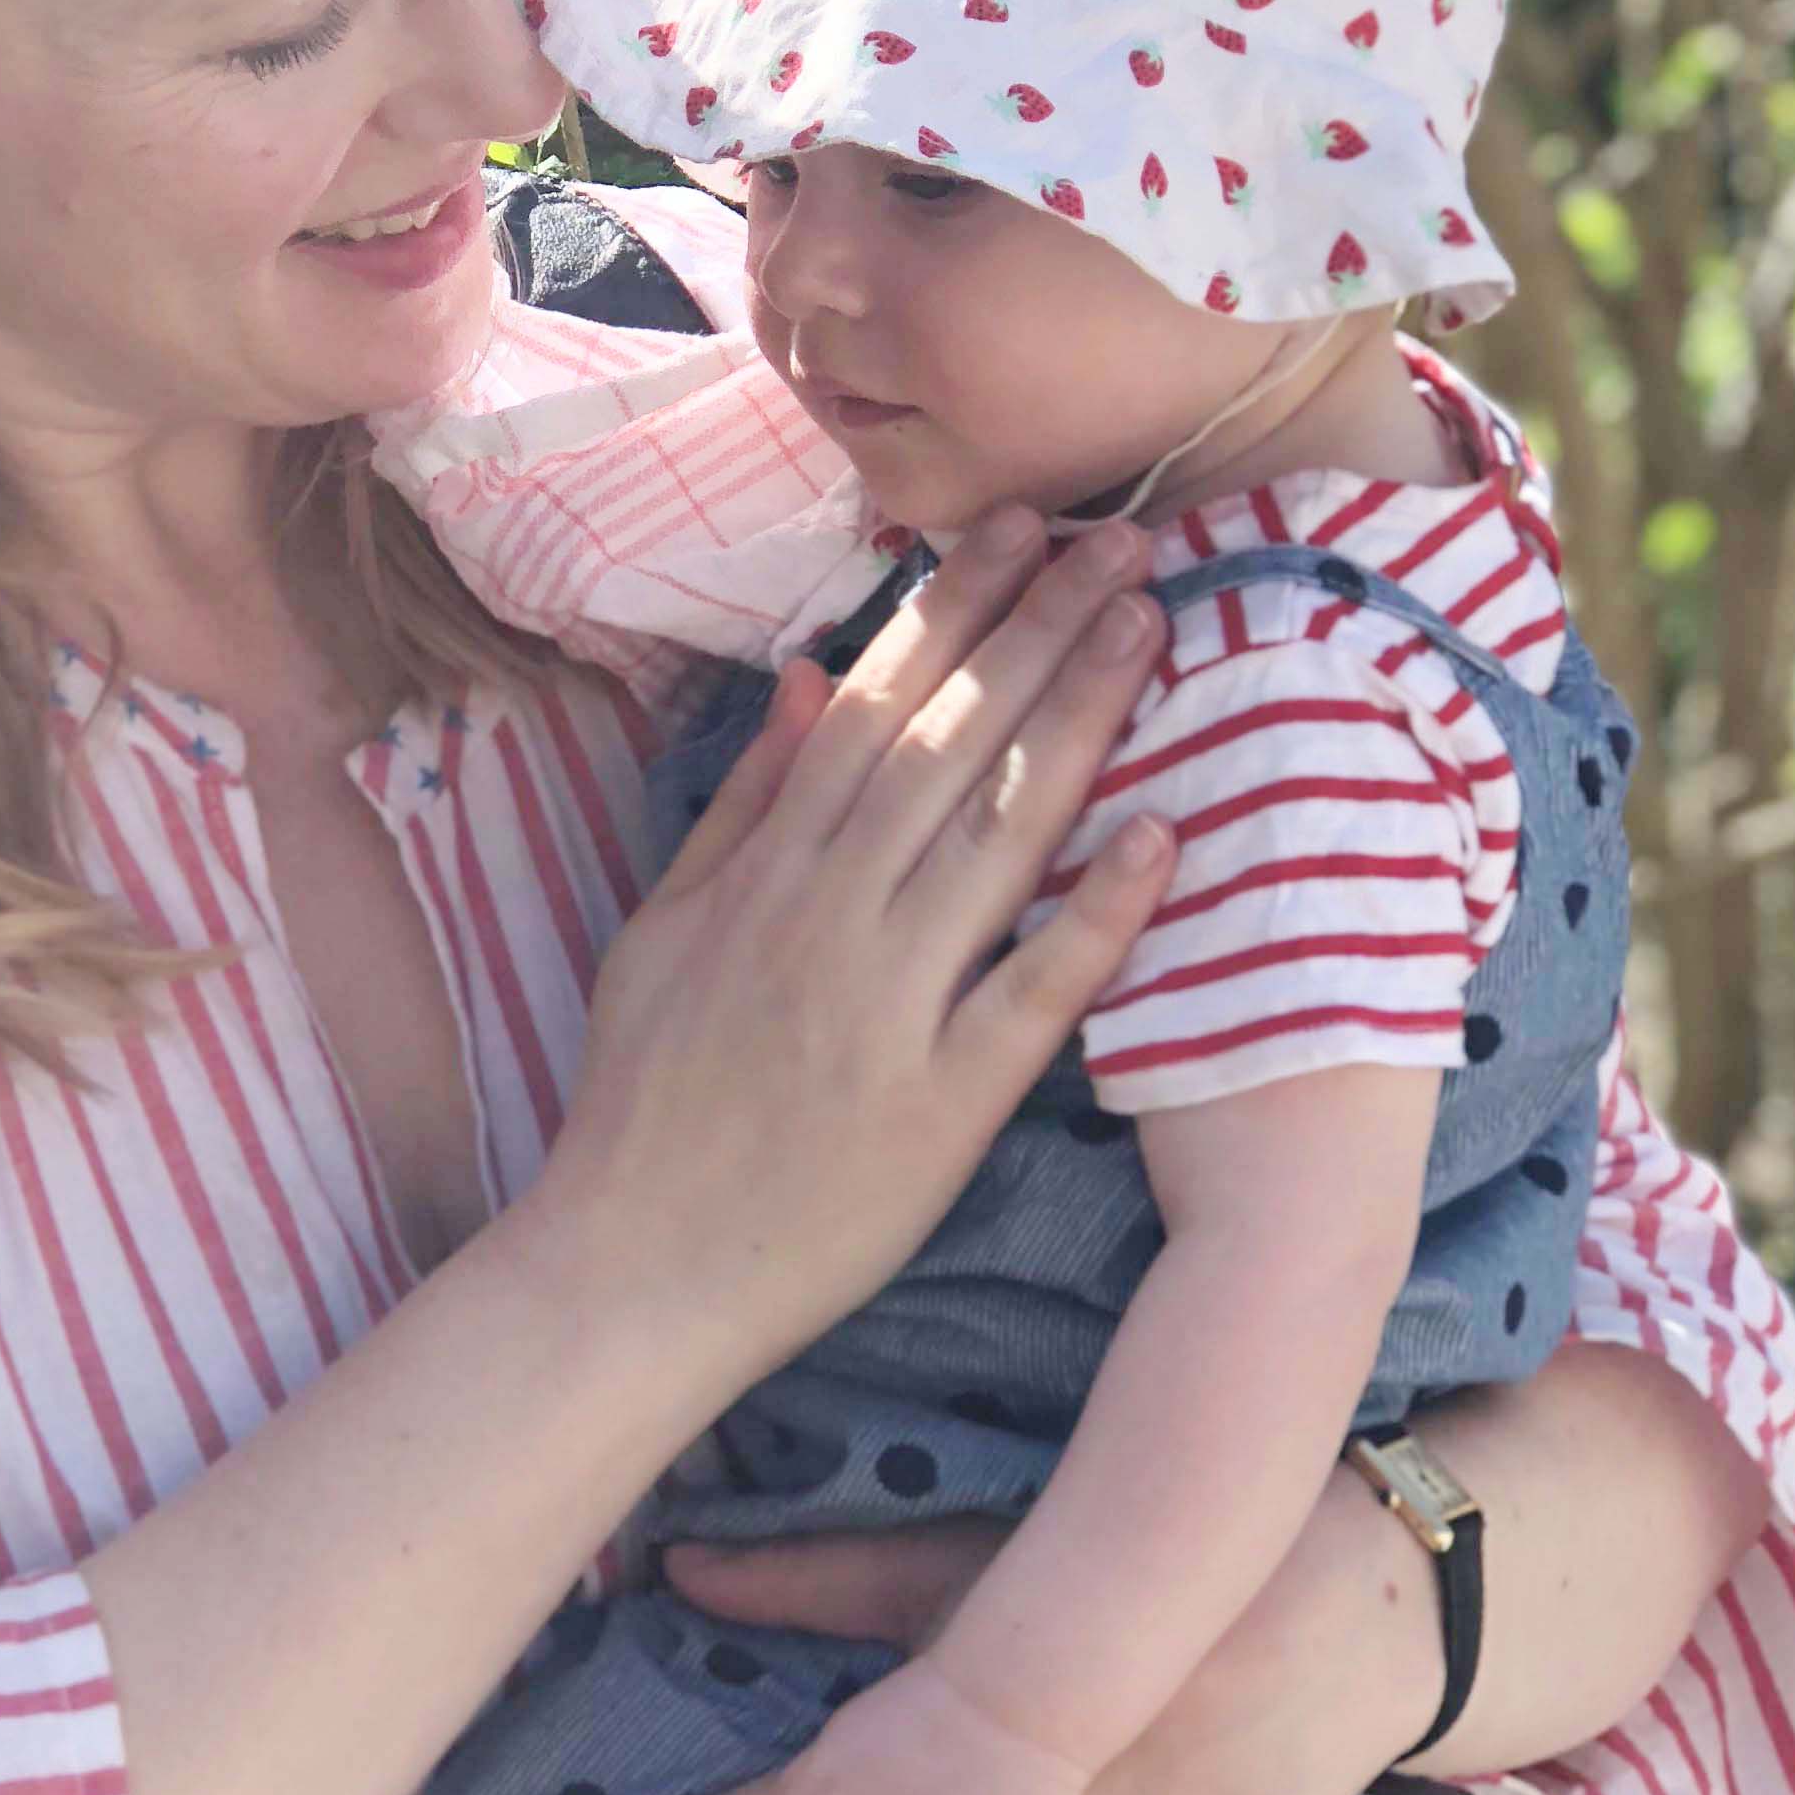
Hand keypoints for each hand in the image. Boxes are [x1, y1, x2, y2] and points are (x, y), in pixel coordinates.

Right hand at [529, 516, 1170, 1393]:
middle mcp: (829, 918)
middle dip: (1038, 631)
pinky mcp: (943, 1103)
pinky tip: (1162, 835)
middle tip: (1122, 540)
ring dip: (1080, 724)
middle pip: (949, 746)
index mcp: (765, 872)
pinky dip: (1097, 914)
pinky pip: (1033, 992)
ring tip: (1150, 630)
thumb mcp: (659, 929)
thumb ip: (740, 805)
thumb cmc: (643, 1099)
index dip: (949, 609)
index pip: (871, 709)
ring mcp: (888, 1007)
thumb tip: (804, 677)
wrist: (632, 1267)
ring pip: (999, 838)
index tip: (1015, 527)